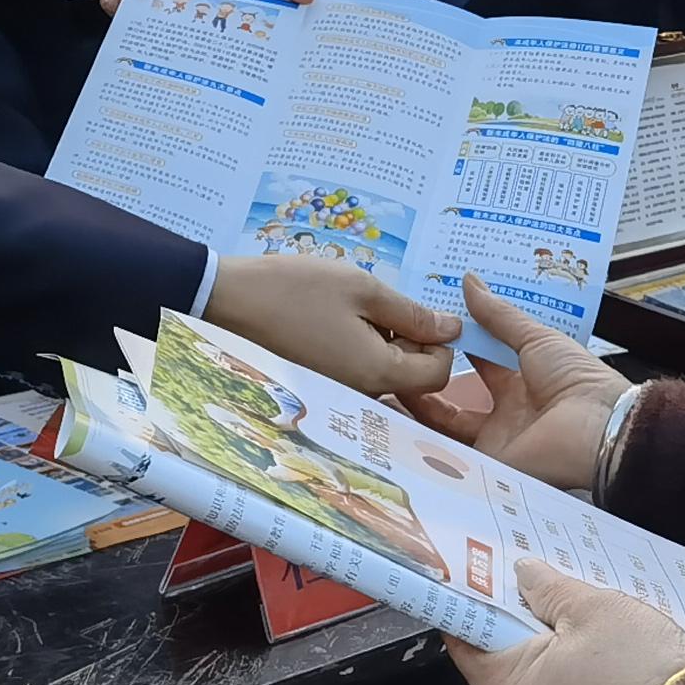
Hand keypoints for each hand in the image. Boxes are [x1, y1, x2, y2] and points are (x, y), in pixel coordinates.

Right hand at [201, 253, 462, 398]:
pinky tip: (334, 320)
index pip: (438, 374)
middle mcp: (362, 395)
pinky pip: (358, 372)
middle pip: (412, 376)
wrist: (232, 302)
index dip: (439, 342)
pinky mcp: (322, 387)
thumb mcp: (362, 289)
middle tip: (378, 302)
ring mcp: (340, 394)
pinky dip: (359, 347)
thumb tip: (452, 329)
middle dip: (409, 339)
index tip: (417, 311)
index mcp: (378, 373)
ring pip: (384, 372)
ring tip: (351, 307)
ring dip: (382, 341)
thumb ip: (411, 313)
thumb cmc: (297, 290)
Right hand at [398, 285, 627, 493]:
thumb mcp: (535, 338)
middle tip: (398, 350)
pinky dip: (422, 435)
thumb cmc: (576, 379)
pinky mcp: (485, 465)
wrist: (594, 430)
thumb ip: (499, 316)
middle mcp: (506, 414)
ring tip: (389, 374)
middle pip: (457, 395)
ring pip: (445, 424)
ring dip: (419, 401)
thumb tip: (469, 280)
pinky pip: (448, 451)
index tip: (427, 323)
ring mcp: (494, 441)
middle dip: (430, 374)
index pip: (480, 361)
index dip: (457, 343)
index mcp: (523, 383)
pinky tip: (395, 409)